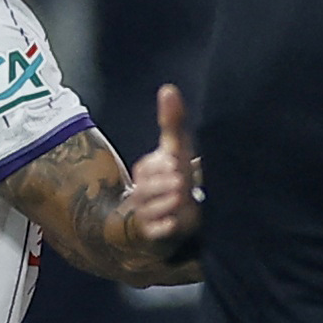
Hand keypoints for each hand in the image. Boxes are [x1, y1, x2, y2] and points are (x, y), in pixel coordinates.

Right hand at [128, 82, 200, 238]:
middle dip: (162, 183)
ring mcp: (148, 214)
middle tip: (180, 180)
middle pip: (145, 188)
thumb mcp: (175, 150)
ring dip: (164, 202)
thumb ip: (172, 122)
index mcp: (146, 172)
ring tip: (180, 196)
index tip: (175, 162)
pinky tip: (173, 223)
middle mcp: (142, 193)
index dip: (160, 165)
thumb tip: (168, 88)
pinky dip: (162, 228)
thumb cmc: (175, 177)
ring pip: (148, 209)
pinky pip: (153, 233)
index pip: (147, 167)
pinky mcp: (155, 234)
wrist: (175, 214)